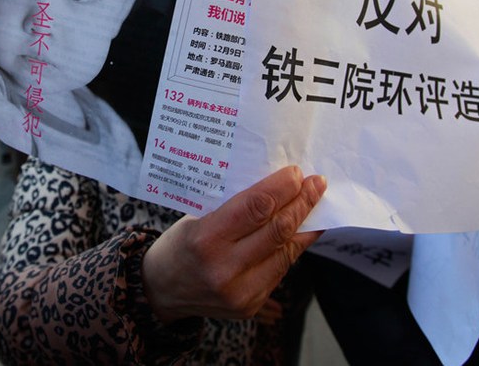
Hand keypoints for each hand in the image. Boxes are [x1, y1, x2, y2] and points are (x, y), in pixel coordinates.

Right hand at [142, 165, 325, 323]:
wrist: (161, 291)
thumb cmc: (179, 245)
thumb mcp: (196, 218)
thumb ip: (234, 208)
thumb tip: (275, 187)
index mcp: (205, 239)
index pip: (255, 207)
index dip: (281, 188)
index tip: (296, 173)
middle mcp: (224, 268)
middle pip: (277, 229)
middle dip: (302, 202)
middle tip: (316, 183)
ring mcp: (240, 292)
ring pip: (286, 251)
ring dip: (305, 225)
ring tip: (315, 204)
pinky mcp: (251, 305)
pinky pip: (280, 270)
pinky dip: (293, 247)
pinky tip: (301, 231)